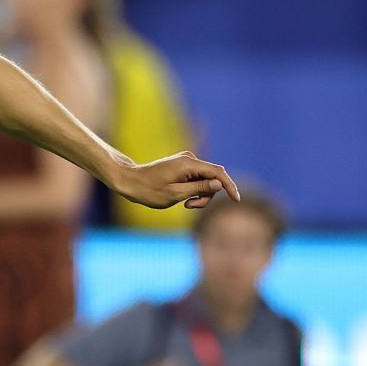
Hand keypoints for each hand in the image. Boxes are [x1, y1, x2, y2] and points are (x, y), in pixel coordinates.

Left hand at [113, 150, 239, 209]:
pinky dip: (194, 191)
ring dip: (200, 195)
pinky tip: (184, 198)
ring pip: (206, 180)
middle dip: (208, 195)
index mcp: (189, 164)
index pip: (218, 173)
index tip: (236, 199)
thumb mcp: (175, 194)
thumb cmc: (149, 190)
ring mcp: (186, 161)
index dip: (229, 186)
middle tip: (190, 206)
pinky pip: (197, 179)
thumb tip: (220, 184)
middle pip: (213, 178)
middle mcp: (190, 159)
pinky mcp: (183, 167)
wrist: (130, 181)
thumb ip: (199, 189)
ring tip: (185, 204)